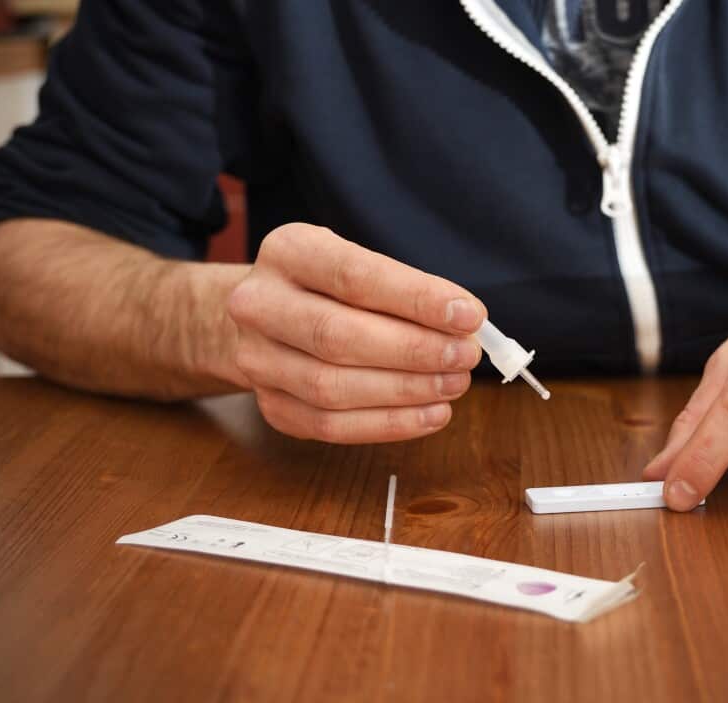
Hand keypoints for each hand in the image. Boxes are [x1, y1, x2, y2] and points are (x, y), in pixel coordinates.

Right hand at [226, 223, 485, 442]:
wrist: (261, 318)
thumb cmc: (328, 287)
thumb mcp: (357, 263)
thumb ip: (404, 289)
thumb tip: (465, 325)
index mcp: (288, 252)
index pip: (355, 276)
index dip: (417, 299)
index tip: (469, 316)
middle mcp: (259, 304)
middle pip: (338, 335)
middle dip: (414, 350)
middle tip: (465, 356)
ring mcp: (257, 359)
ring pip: (332, 386)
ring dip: (405, 391)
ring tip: (454, 384)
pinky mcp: (272, 405)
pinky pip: (331, 425)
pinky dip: (388, 424)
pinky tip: (431, 414)